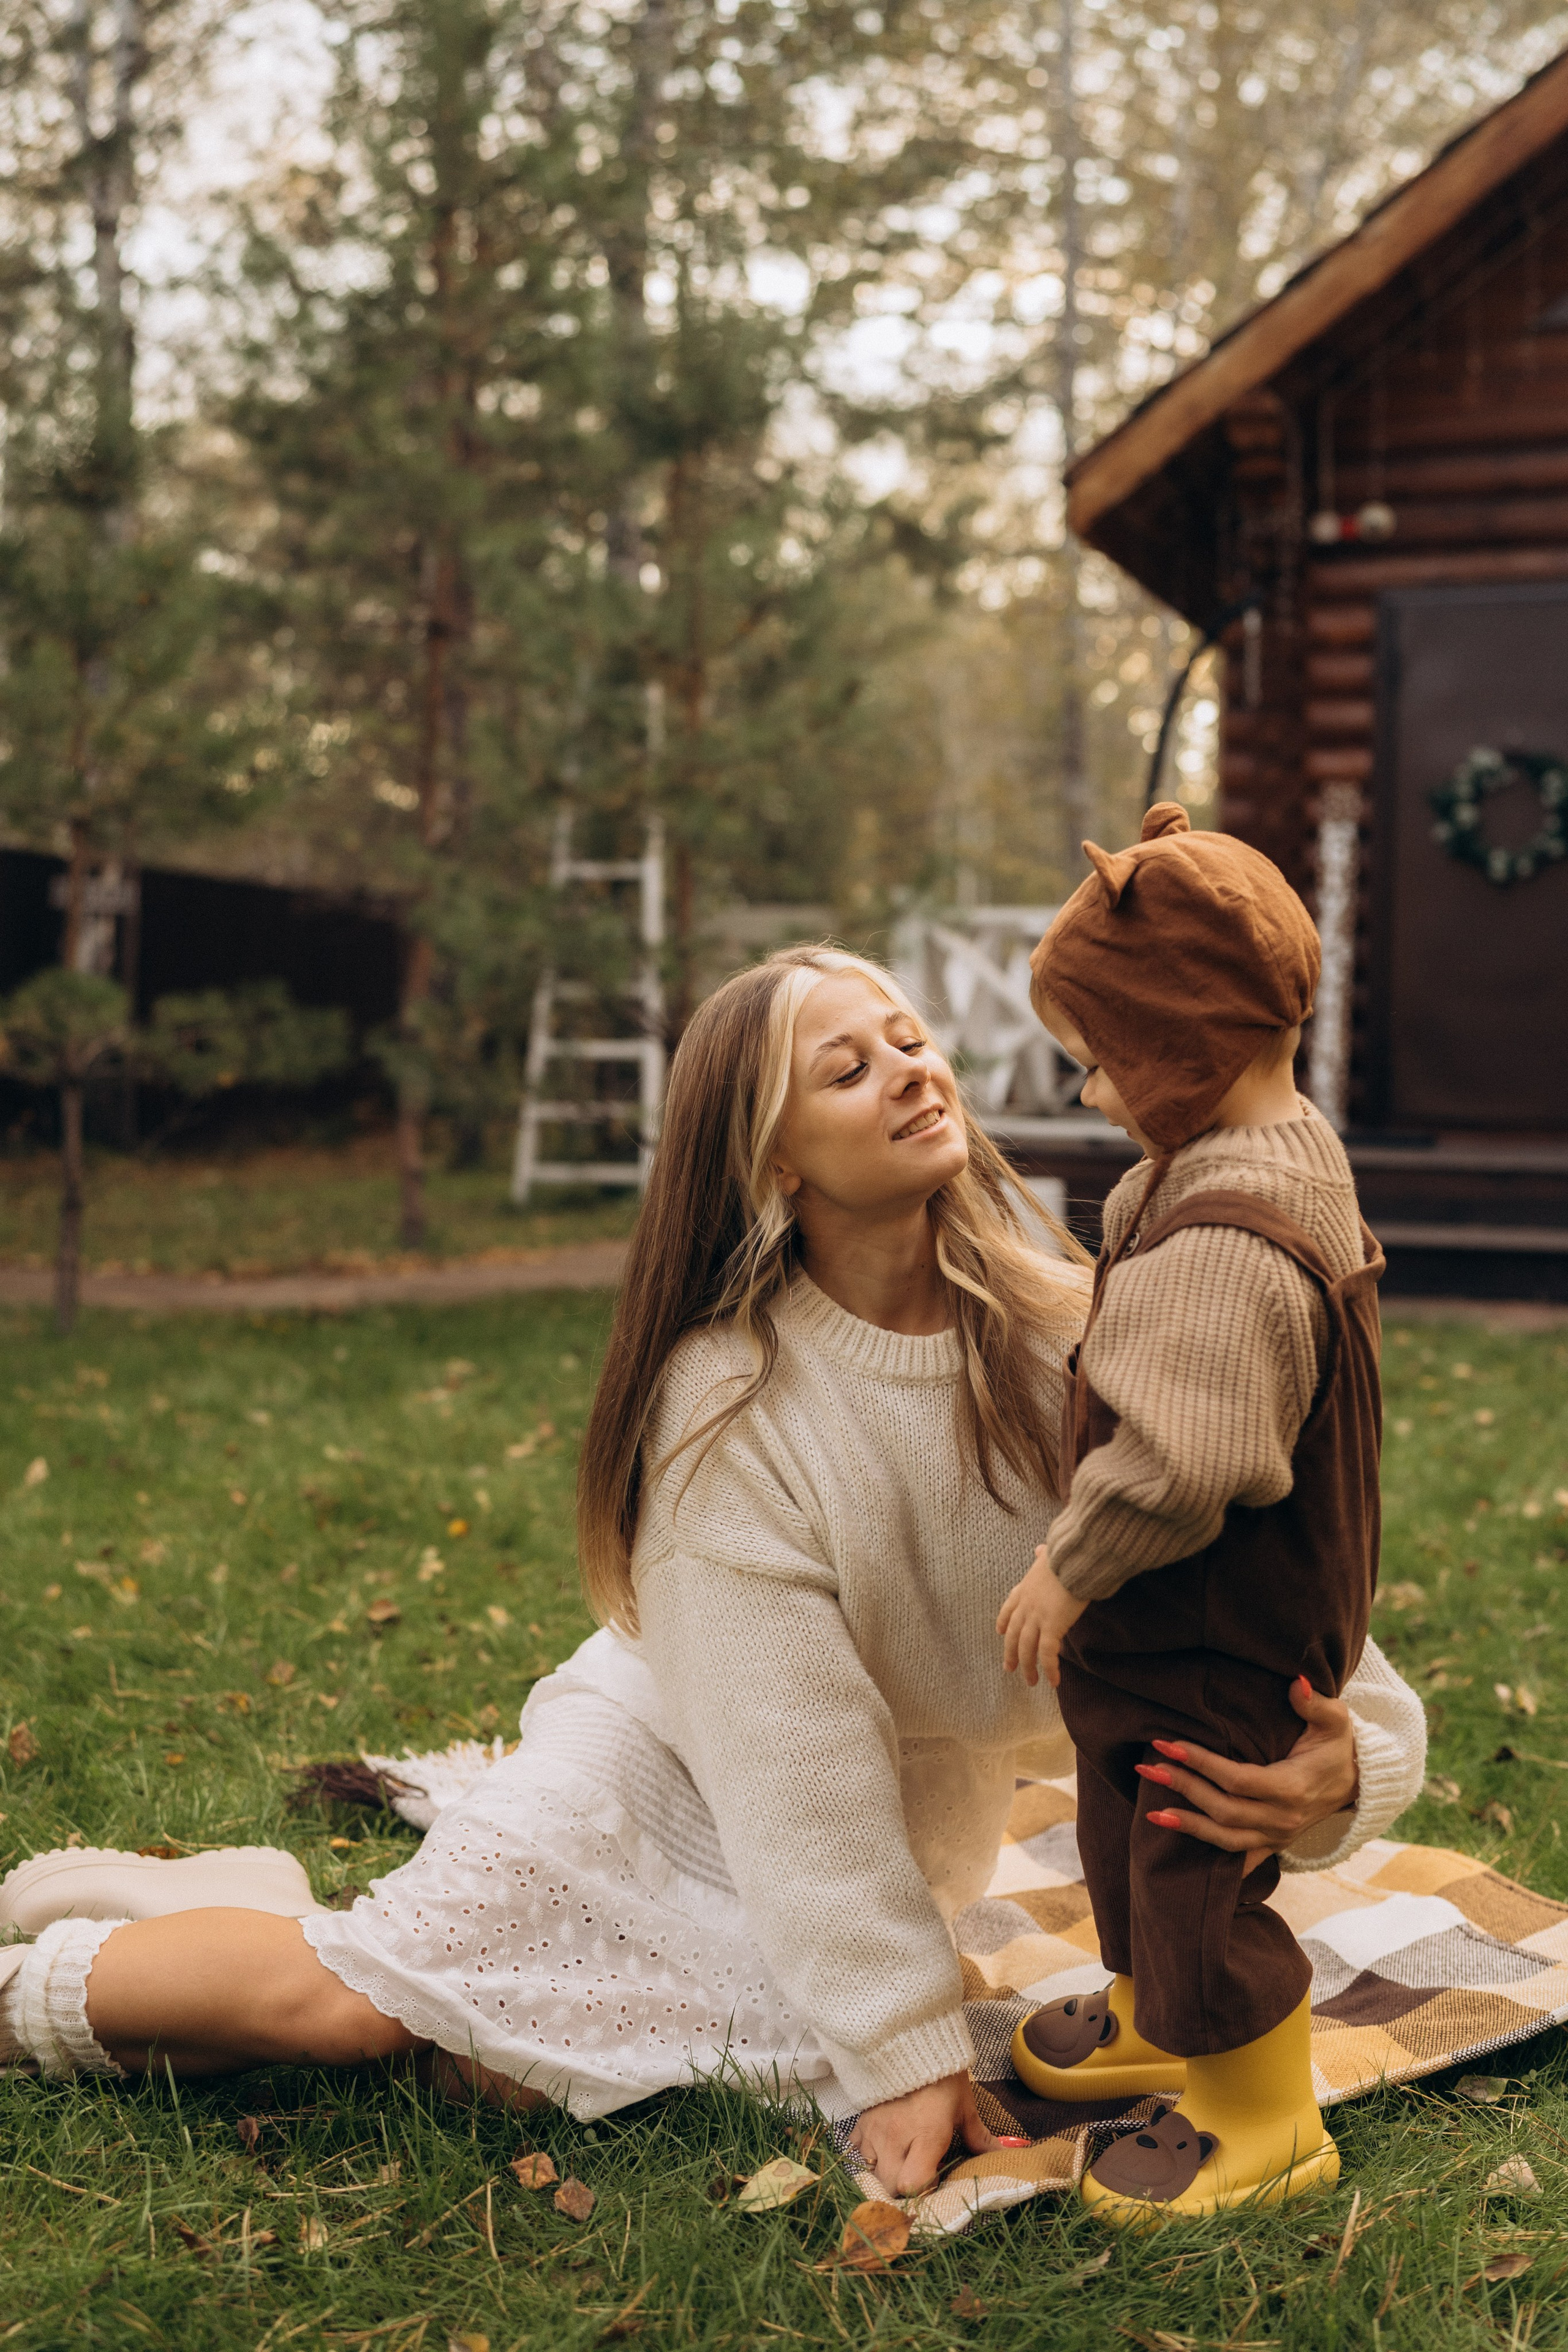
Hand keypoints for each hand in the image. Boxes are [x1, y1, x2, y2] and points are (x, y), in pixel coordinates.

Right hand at [848, 2070, 999, 2195]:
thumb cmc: (944, 2078)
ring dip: (885, 2173)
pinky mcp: (861, 2121)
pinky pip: (856, 2152)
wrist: (911, 2041)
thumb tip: (1006, 2155)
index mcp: (926, 2135)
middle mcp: (896, 2137)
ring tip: (901, 2163)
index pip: (912, 2184)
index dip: (923, 2191)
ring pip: (871, 2172)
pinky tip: (883, 2148)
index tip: (934, 2182)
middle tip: (917, 2175)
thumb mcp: (965, 2108)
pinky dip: (868, 2155)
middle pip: (889, 2185)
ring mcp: (875, 2130)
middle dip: (903, 2189)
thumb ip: (980, 2138)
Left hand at [998, 1545, 1085, 1686]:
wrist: (1072, 1558)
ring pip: (1027, 1649)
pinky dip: (1049, 1669)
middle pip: (1014, 1635)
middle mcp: (1026, 1605)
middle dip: (1011, 1653)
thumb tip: (1039, 1549)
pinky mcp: (1052, 1626)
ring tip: (1031, 1682)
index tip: (999, 1632)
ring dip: (1028, 1667)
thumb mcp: (1048, 1555)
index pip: (1009, 1607)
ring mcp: (1036, 1617)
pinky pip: (1047, 1654)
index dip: (1003, 1621)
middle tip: (1009, 1668)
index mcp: (1025, 1589)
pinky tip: (1053, 1681)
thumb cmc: (1065, 1555)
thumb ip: (1043, 1555)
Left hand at [1135, 1675, 1358, 1869]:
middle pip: (1224, 1810)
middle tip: (1148, 1768)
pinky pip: (1242, 1860)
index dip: (1200, 1763)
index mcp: (1292, 1788)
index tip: (1168, 1745)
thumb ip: (1315, 1702)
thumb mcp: (1335, 1719)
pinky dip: (1214, 1861)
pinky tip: (1185, 1856)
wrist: (1358, 1781)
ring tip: (1152, 1812)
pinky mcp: (1276, 1846)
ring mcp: (1279, 1837)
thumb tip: (1296, 1683)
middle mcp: (1283, 1819)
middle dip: (1183, 1788)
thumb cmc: (1340, 1745)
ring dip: (1189, 1827)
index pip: (1236, 1779)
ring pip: (1226, 1840)